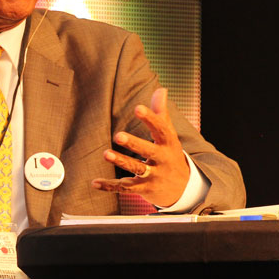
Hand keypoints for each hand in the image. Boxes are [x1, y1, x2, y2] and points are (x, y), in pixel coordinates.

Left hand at [91, 88, 190, 207]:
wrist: (183, 189)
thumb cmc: (171, 155)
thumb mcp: (169, 135)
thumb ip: (161, 113)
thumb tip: (161, 89)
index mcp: (169, 144)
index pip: (161, 130)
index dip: (151, 119)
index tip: (138, 108)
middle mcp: (162, 160)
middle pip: (148, 151)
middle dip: (134, 144)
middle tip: (118, 135)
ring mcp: (154, 176)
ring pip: (136, 169)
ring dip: (121, 162)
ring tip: (105, 154)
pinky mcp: (144, 189)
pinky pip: (125, 188)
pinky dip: (110, 186)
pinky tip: (94, 182)